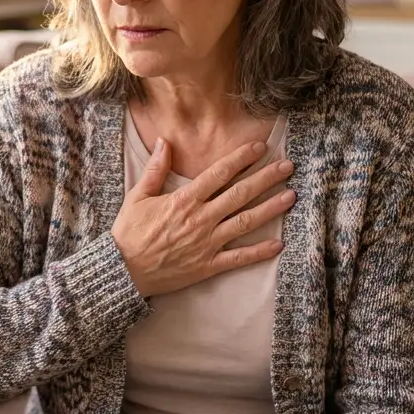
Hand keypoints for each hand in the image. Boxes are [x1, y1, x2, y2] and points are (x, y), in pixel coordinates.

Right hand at [111, 138, 294, 297]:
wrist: (123, 271)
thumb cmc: (129, 233)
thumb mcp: (137, 196)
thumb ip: (155, 169)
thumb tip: (164, 141)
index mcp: (184, 200)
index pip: (218, 174)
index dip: (241, 158)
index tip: (259, 147)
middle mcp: (200, 219)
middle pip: (239, 194)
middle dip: (265, 178)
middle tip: (287, 166)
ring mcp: (206, 243)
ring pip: (245, 222)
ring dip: (270, 209)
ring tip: (291, 196)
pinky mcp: (207, 266)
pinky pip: (238, 258)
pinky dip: (259, 252)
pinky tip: (278, 244)